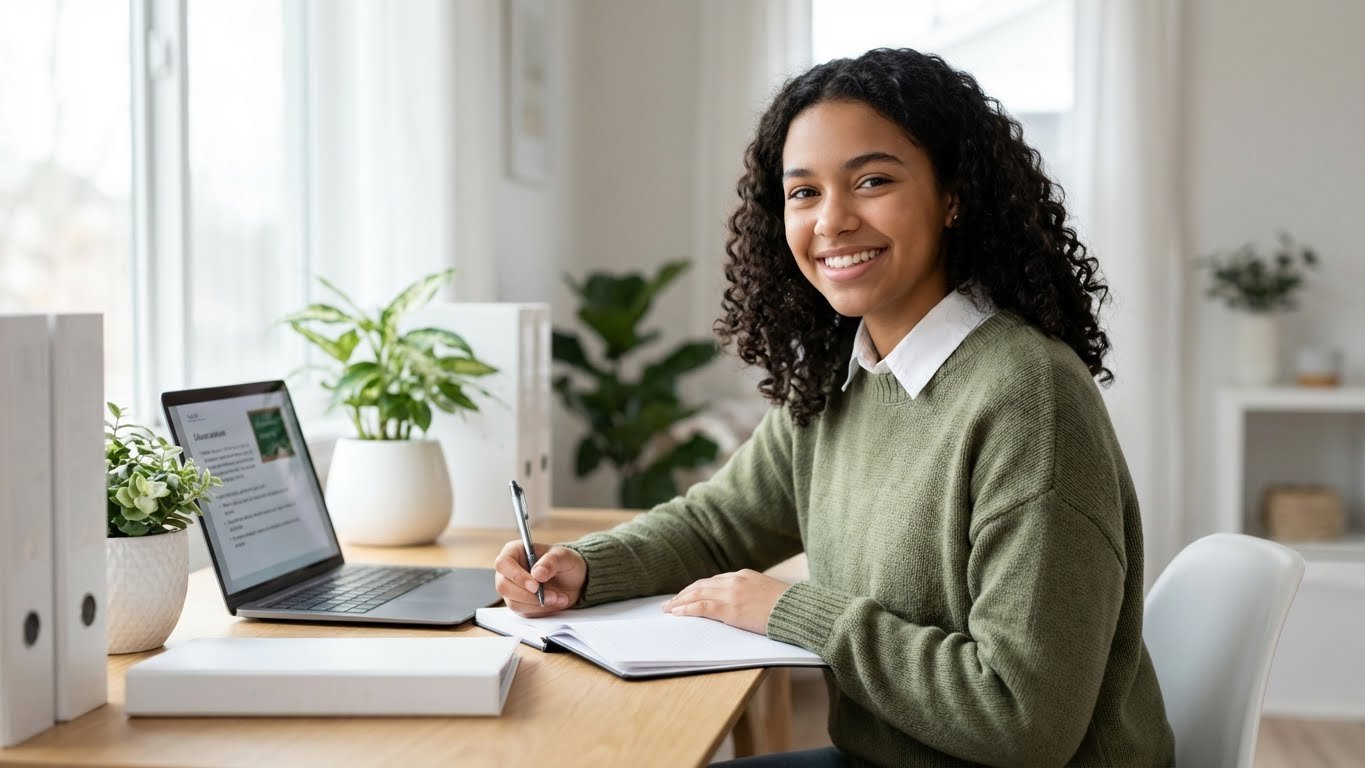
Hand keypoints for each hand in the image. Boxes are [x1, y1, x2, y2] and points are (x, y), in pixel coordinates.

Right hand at [493, 541, 586, 616]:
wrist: (571, 580)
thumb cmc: (564, 562)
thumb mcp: (564, 557)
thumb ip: (551, 562)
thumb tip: (537, 573)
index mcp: (514, 551)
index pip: (503, 563)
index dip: (517, 576)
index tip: (535, 585)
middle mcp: (508, 570)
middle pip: (503, 586)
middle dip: (528, 595)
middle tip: (551, 596)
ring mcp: (511, 588)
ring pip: (513, 602)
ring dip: (537, 603)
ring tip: (559, 597)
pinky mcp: (518, 603)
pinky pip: (523, 611)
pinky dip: (541, 609)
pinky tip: (556, 601)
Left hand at [663, 569, 789, 634]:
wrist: (798, 611)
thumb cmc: (788, 607)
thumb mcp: (767, 593)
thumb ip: (751, 593)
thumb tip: (742, 604)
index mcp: (743, 575)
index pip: (713, 581)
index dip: (697, 588)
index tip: (687, 594)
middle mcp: (734, 581)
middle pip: (701, 585)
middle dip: (684, 594)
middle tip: (671, 603)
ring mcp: (732, 594)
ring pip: (697, 594)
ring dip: (680, 602)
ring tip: (668, 609)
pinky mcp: (731, 609)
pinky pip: (702, 607)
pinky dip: (687, 609)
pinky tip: (677, 614)